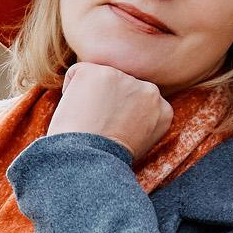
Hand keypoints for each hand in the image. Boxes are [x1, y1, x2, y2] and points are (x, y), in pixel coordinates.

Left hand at [46, 61, 171, 159]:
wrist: (90, 161)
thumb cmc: (107, 162)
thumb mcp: (138, 144)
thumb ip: (140, 122)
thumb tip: (124, 112)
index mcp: (163, 109)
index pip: (137, 102)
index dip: (119, 117)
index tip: (113, 133)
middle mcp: (149, 89)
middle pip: (120, 88)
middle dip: (106, 103)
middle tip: (97, 129)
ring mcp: (122, 77)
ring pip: (98, 80)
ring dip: (89, 98)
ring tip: (87, 122)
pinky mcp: (96, 71)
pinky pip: (76, 74)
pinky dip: (69, 91)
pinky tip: (75, 112)